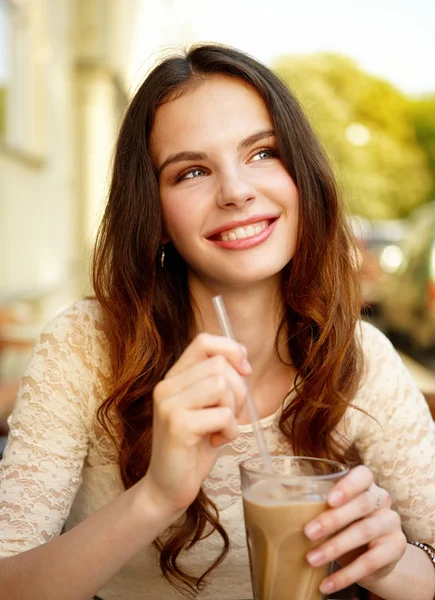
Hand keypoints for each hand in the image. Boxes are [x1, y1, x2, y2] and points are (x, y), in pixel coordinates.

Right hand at [144, 333, 250, 515]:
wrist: (168, 487)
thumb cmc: (193, 447)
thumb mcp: (206, 407)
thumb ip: (217, 381)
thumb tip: (242, 359)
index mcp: (174, 377)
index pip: (204, 341)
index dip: (231, 350)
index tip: (244, 371)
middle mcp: (167, 386)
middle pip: (219, 365)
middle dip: (238, 390)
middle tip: (229, 415)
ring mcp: (170, 404)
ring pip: (222, 385)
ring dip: (233, 410)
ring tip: (222, 428)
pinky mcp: (178, 425)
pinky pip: (222, 415)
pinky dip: (231, 431)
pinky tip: (217, 442)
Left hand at [304, 465, 406, 595]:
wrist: (375, 554)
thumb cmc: (344, 524)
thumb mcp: (331, 511)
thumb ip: (310, 501)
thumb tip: (263, 490)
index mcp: (365, 484)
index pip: (363, 475)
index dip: (348, 485)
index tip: (329, 499)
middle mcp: (381, 500)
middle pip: (362, 504)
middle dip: (333, 519)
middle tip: (308, 532)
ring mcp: (391, 523)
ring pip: (365, 531)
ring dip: (335, 547)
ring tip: (311, 559)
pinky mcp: (395, 548)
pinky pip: (371, 562)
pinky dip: (346, 575)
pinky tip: (326, 584)